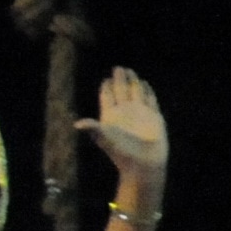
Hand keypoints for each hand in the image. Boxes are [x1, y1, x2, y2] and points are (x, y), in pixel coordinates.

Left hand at [81, 66, 166, 186]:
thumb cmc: (122, 152)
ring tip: (130, 71)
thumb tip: (76, 124)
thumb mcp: (105, 138)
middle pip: (121, 91)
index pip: (108, 97)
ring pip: (135, 93)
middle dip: (119, 79)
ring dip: (133, 82)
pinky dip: (148, 92)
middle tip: (118, 68)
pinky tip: (145, 84)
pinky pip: (150, 100)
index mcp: (111, 115)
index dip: (107, 87)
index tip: (106, 79)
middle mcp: (125, 113)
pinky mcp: (154, 117)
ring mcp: (140, 113)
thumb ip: (93, 128)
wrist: (144, 163)